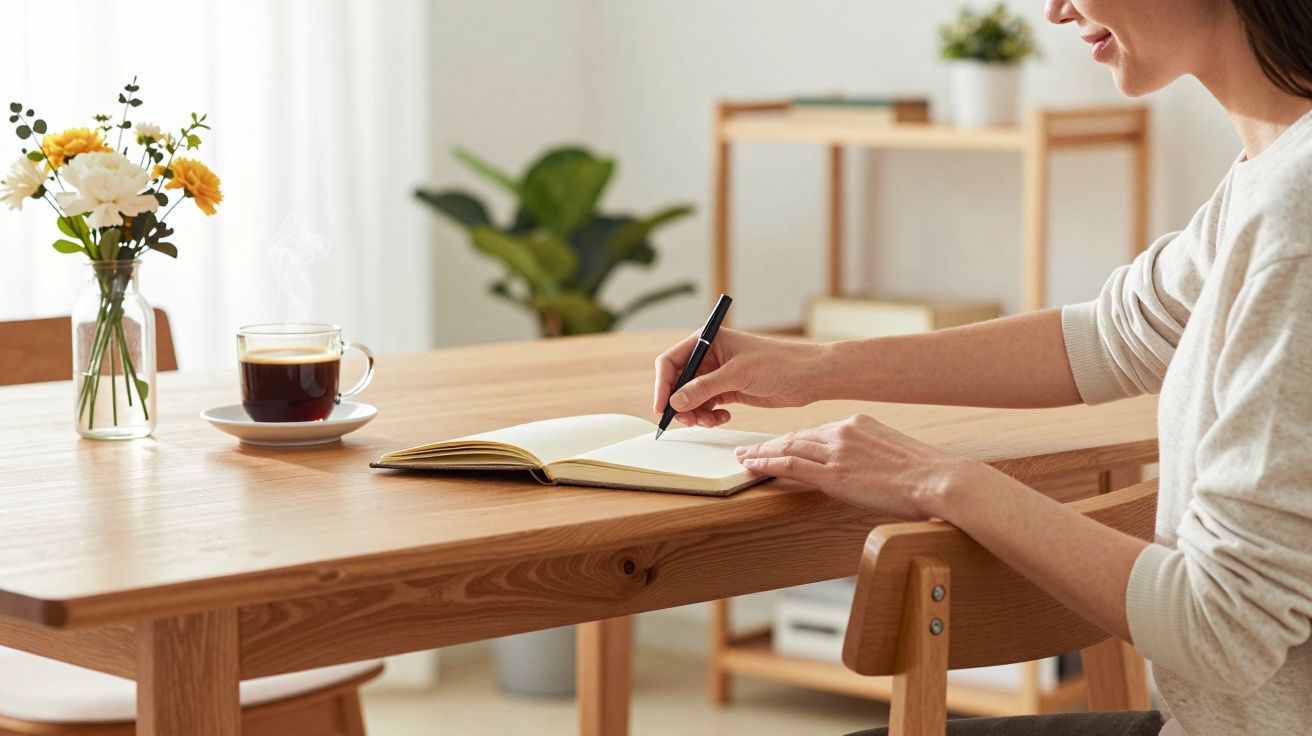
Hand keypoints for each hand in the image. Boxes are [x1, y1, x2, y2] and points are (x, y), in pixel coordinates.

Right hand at [653, 329, 827, 427]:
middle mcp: (709, 356)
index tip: (662, 407)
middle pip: (679, 383)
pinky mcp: (729, 389)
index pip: (671, 361)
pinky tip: (723, 417)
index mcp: (708, 340)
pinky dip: (709, 415)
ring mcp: (718, 374)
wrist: (808, 376)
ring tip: (710, 421)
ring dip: (696, 413)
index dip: (663, 384)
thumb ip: (704, 388)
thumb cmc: (778, 363)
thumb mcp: (737, 375)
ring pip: (692, 398)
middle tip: (689, 420)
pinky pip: (707, 405)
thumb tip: (675, 401)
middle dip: (680, 403)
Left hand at [735, 414, 998, 520]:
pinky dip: (766, 464)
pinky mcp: (832, 474)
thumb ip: (871, 457)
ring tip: (743, 457)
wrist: (939, 480)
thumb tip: (862, 472)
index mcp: (859, 424)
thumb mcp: (894, 457)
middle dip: (771, 442)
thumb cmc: (927, 476)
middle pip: (797, 436)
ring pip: (788, 447)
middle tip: (750, 447)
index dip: (794, 439)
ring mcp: (836, 451)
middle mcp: (844, 431)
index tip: (780, 443)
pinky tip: (751, 467)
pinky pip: (789, 465)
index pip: (817, 431)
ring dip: (762, 452)